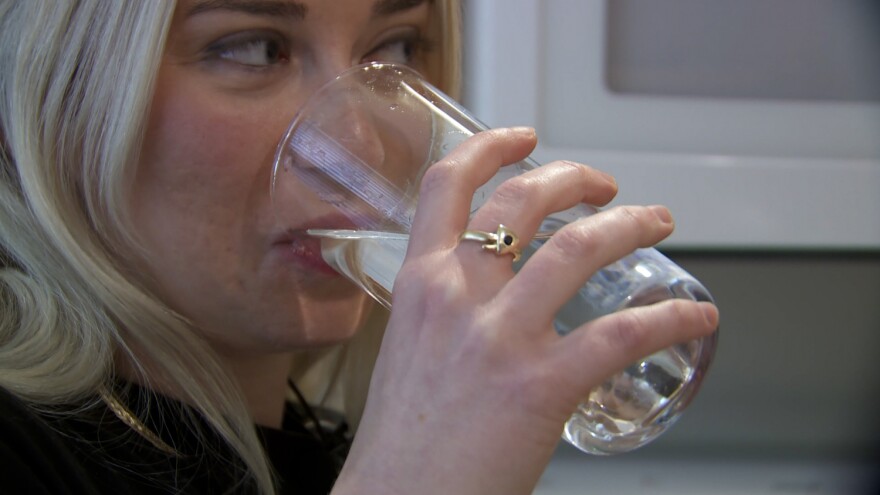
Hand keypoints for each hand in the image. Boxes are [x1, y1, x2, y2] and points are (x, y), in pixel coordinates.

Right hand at [334, 128, 718, 494]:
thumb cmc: (404, 438)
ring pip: (579, 249)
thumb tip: (488, 303)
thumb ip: (445, 312)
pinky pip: (622, 334)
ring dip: (629, 224)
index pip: (447, 186)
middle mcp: (458, 296)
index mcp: (420, 284)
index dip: (491, 147)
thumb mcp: (410, 350)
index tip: (523, 138)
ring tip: (655, 220)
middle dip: (574, 178)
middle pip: (524, 200)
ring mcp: (501, 337)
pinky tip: (693, 316)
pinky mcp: (542, 385)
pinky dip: (669, 318)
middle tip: (604, 186)